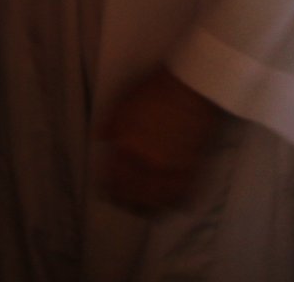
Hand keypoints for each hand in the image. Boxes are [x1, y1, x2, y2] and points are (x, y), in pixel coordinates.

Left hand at [97, 67, 223, 212]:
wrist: (193, 86)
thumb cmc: (156, 88)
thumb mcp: (123, 101)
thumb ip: (109, 124)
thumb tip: (100, 139)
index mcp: (126, 146)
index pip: (112, 177)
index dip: (107, 187)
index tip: (105, 190)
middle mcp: (146, 162)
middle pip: (132, 193)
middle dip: (124, 201)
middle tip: (121, 202)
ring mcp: (170, 168)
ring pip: (155, 200)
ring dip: (147, 206)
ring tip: (142, 208)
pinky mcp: (192, 169)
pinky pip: (180, 195)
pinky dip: (172, 202)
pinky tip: (167, 203)